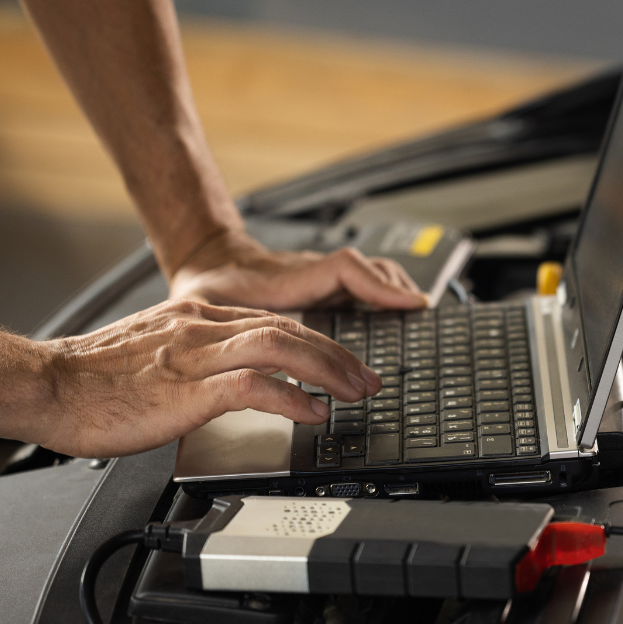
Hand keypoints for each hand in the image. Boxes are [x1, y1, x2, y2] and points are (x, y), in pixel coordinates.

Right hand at [34, 299, 379, 456]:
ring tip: (355, 393)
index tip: (342, 362)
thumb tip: (229, 381)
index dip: (317, 342)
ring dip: (327, 370)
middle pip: (288, 330)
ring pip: (281, 348)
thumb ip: (195, 358)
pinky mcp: (187, 387)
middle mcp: (202, 327)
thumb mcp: (154, 355)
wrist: (47, 385)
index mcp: (196, 318)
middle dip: (337, 355)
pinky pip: (253, 386)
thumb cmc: (92, 381)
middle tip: (368, 379)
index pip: (273, 322)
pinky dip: (291, 396)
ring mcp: (196, 354)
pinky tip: (313, 412)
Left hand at [168, 229, 429, 310]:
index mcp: (290, 278)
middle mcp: (313, 273)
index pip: (345, 269)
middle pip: (370, 269)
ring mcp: (321, 276)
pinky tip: (391, 314)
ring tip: (413, 316)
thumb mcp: (210, 306)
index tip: (409, 304)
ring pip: (371, 272)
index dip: (379, 286)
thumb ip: (225, 328)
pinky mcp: (323, 283)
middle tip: (417, 320)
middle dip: (396, 295)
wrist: (206, 260)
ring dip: (394, 291)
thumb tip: (244, 363)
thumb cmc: (207, 286)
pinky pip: (363, 281)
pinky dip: (383, 293)